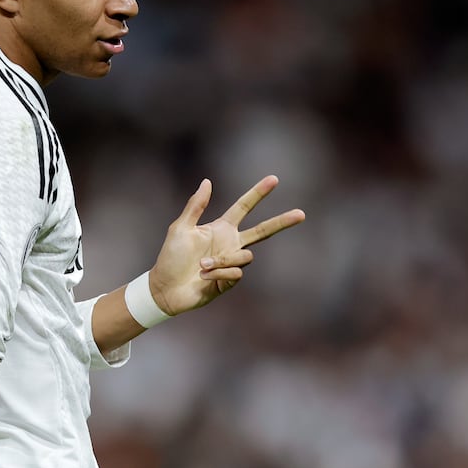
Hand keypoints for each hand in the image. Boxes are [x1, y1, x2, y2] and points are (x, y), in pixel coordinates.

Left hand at [148, 175, 304, 315]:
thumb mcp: (180, 227)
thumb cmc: (170, 257)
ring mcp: (232, 263)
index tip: (274, 179)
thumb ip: (195, 206)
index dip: (258, 193)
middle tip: (302, 214)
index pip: (244, 207)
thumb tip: (207, 181)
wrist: (165, 288)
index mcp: (221, 228)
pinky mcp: (230, 281)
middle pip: (263, 231)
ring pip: (245, 257)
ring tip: (201, 266)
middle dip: (282, 222)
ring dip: (222, 260)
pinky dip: (218, 274)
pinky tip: (203, 278)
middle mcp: (231, 244)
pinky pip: (235, 274)